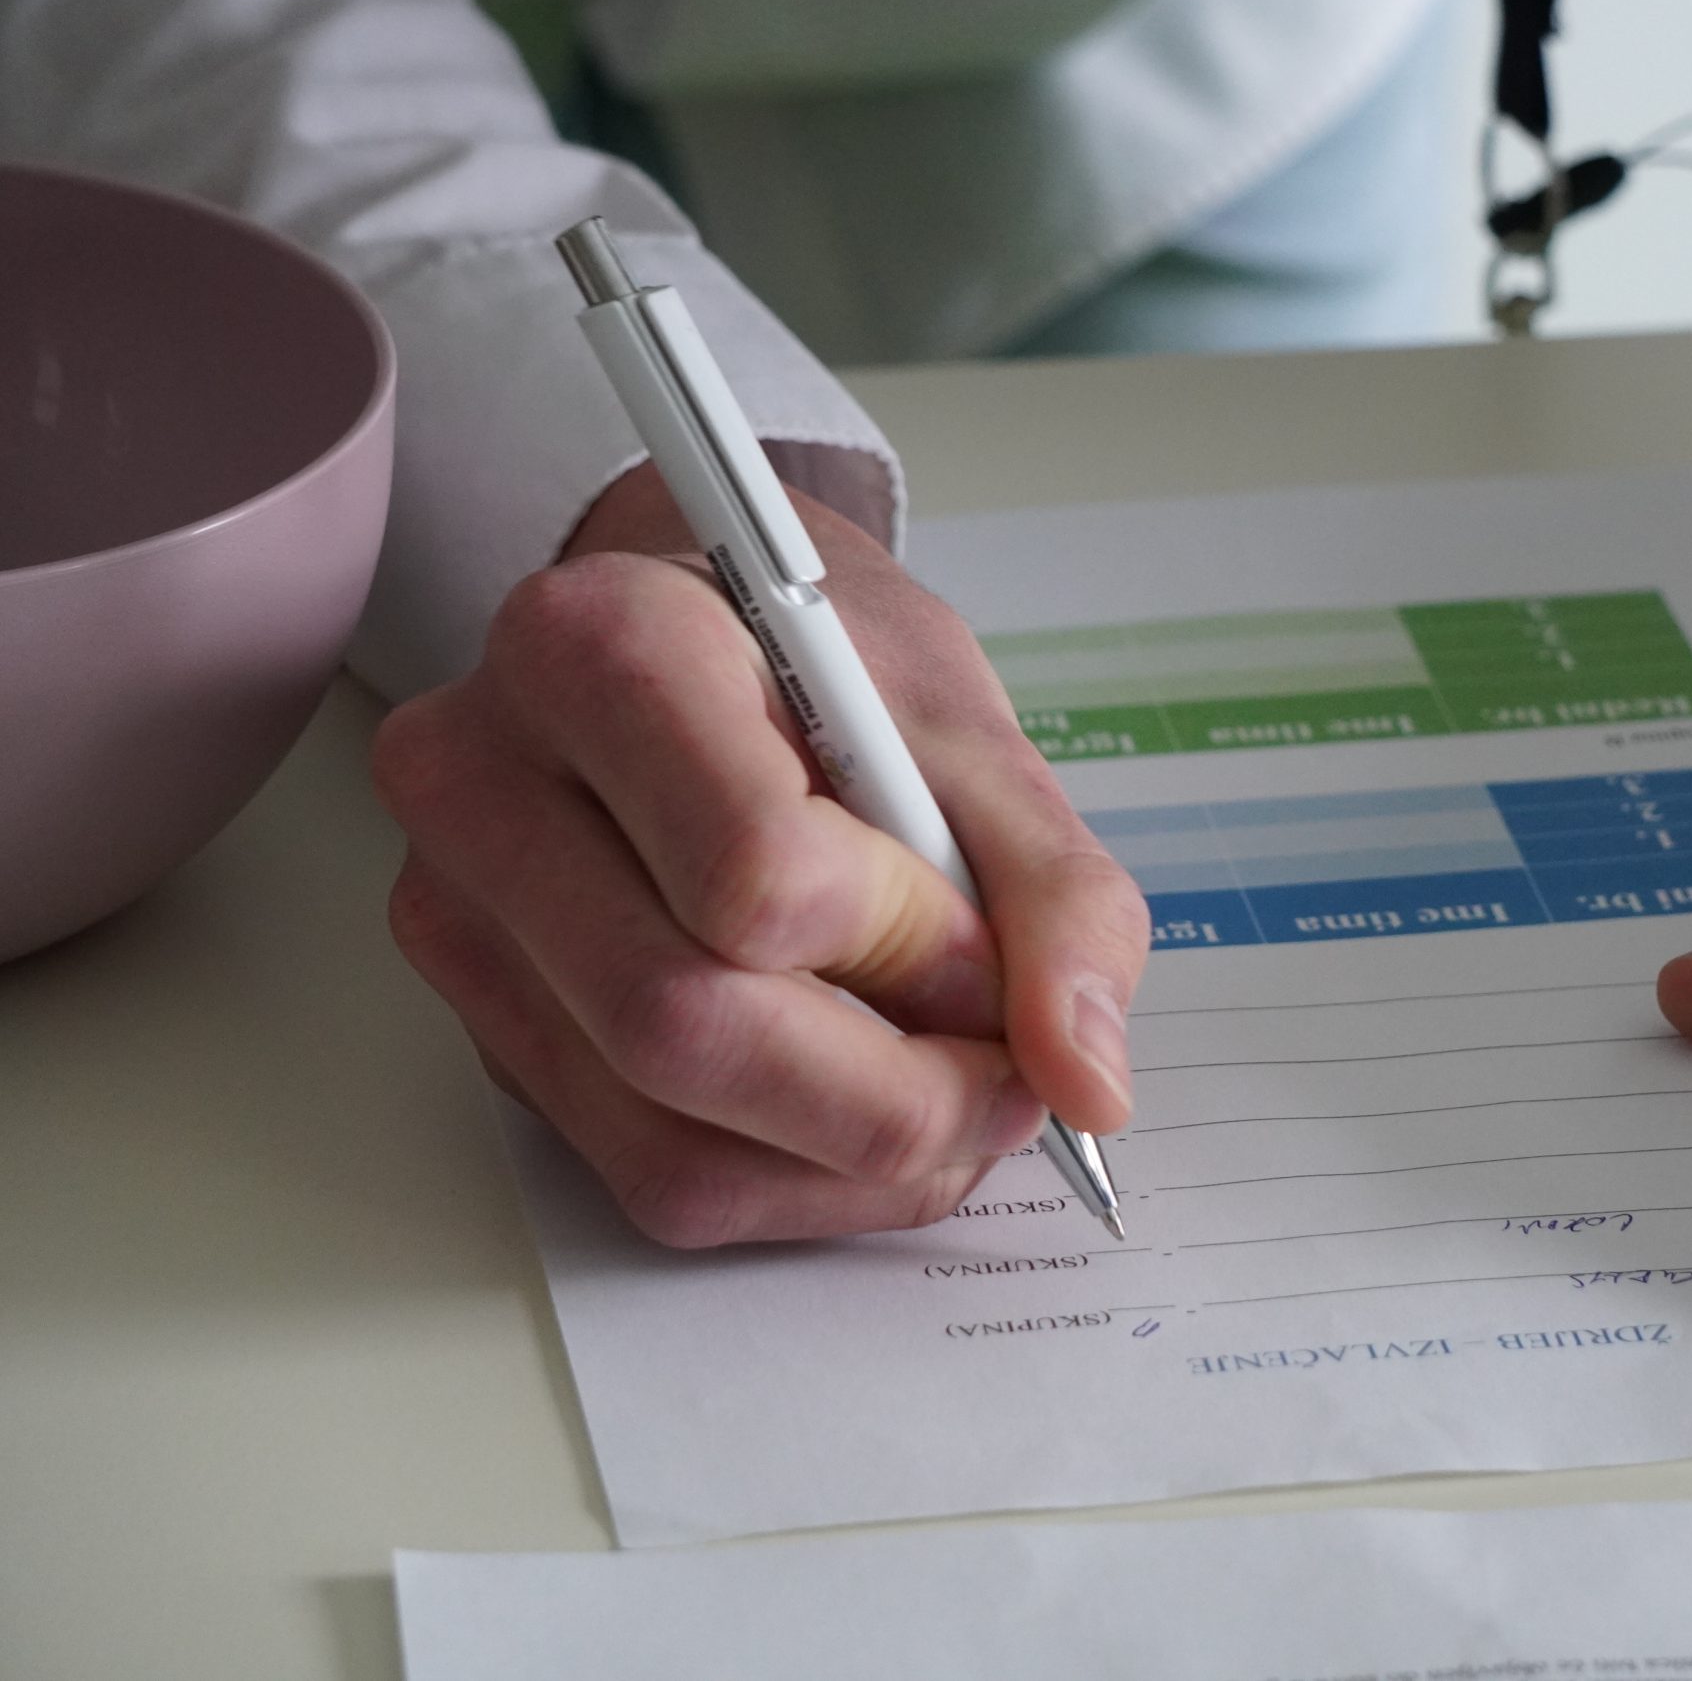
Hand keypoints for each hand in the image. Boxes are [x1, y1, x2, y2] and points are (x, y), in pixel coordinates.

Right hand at [373, 466, 1149, 1244]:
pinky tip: (863, 1115)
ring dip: (856, 1163)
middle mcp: (484, 784)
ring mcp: (464, 919)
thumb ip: (1058, 900)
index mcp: (600, 650)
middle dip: (891, 1096)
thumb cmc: (836, 671)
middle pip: (687, 1028)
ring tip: (951, 1096)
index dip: (909, 947)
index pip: (751, 871)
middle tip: (1002, 1078)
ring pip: (666, 1137)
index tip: (984, 946)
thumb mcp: (973, 735)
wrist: (714, 651)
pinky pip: (646, 1174)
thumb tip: (1087, 1083)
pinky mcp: (488, 1026)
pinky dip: (794, 1181)